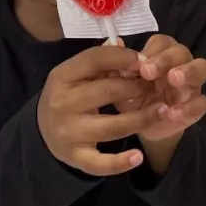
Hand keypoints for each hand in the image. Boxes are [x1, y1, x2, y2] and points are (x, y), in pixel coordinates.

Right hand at [37, 46, 163, 176]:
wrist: (43, 131)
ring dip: (141, 119)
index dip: (123, 57)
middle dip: (137, 87)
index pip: (94, 59)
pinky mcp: (75, 156)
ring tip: (162, 111)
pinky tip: (138, 156)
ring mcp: (68, 132)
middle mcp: (62, 103)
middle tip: (156, 86)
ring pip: (112, 126)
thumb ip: (99, 60)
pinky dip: (120, 162)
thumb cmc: (67, 95)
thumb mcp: (75, 74)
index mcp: (61, 76)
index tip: (146, 61)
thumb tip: (122, 42)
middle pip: (108, 91)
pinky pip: (100, 163)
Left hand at [113, 34, 205, 141]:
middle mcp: (179, 64)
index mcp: (159, 54)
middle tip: (149, 72)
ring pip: (202, 68)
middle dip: (167, 59)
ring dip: (189, 71)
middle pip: (181, 51)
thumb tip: (114, 41)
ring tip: (174, 80)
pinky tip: (173, 113)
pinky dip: (190, 107)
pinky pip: (202, 102)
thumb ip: (115, 64)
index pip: (162, 43)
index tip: (139, 65)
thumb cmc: (131, 97)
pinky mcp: (196, 106)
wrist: (140, 127)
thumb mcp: (119, 83)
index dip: (152, 51)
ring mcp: (191, 84)